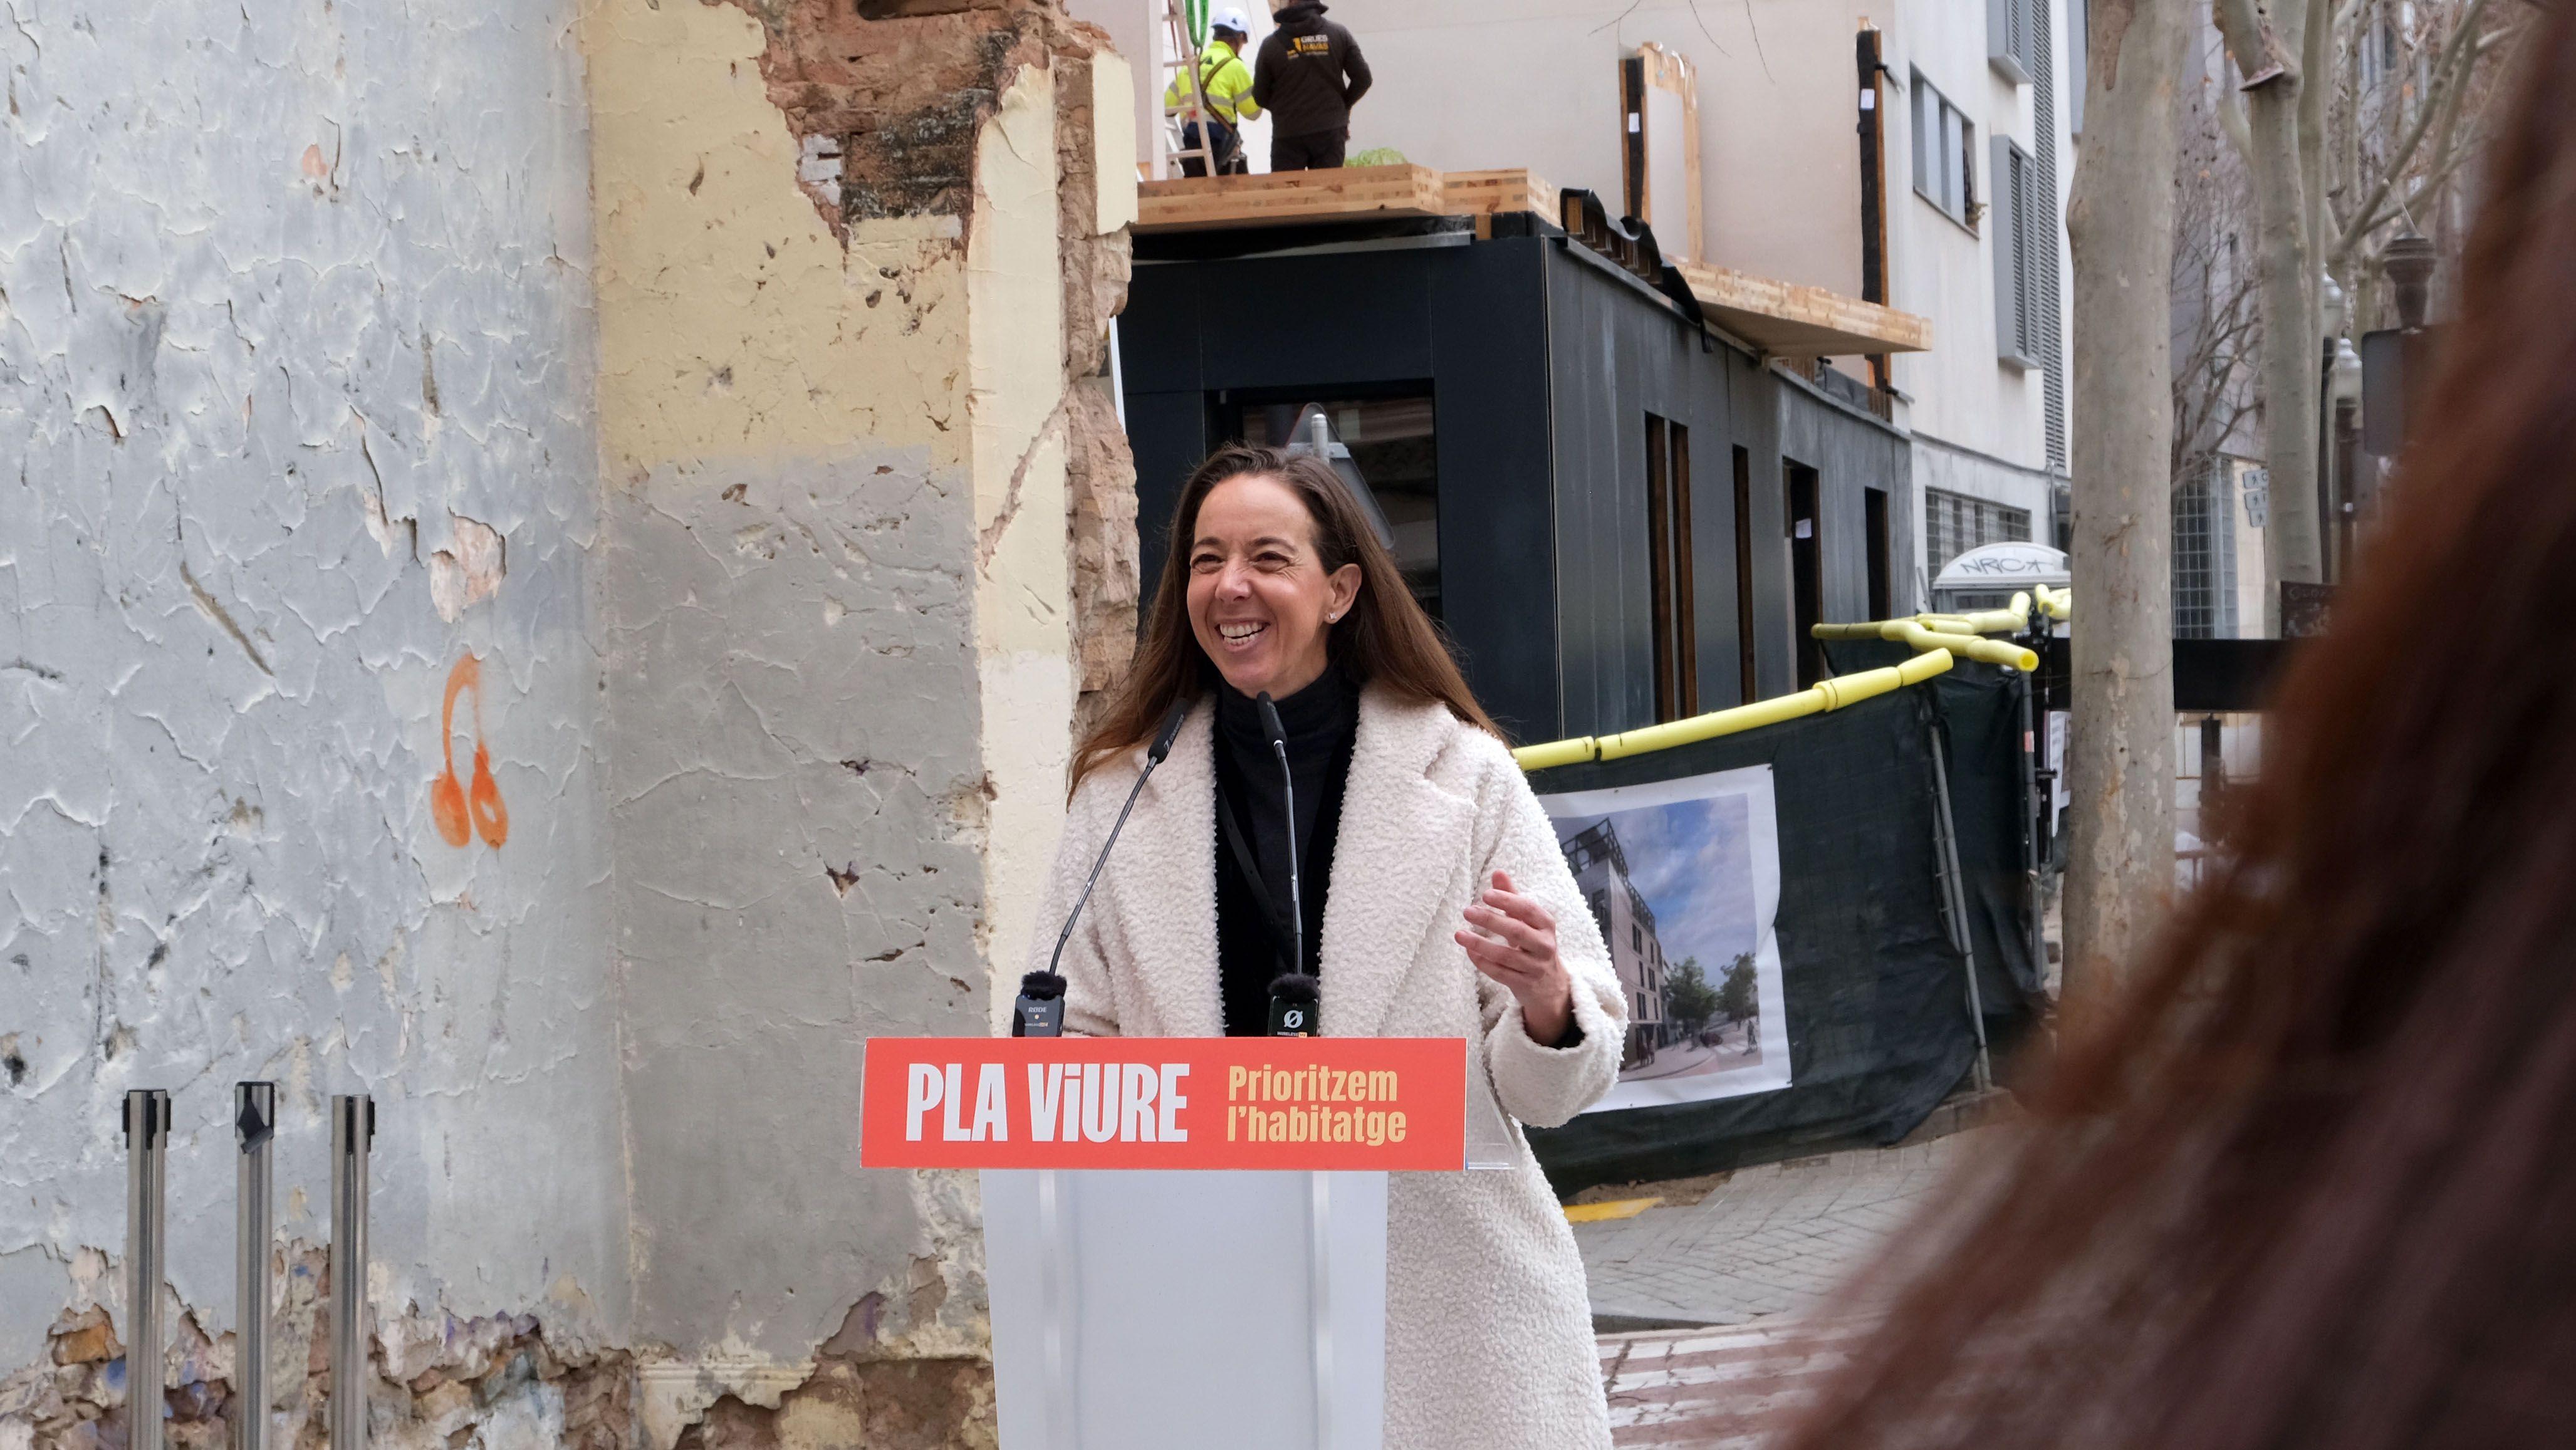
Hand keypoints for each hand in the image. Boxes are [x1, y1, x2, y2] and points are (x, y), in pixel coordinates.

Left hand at [1454, 870, 1575, 1045]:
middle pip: (1517, 931)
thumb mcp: (1528, 921)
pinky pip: (1500, 973)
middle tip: (1467, 911)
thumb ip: (1512, 898)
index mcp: (1547, 925)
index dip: (1507, 901)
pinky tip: (1469, 952)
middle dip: (1491, 920)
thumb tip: (1497, 872)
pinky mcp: (1524, 984)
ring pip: (1506, 955)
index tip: (1485, 894)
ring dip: (1480, 944)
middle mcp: (1544, 946)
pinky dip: (1483, 962)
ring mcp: (1535, 967)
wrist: (1550, 985)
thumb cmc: (1534, 944)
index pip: (1528, 909)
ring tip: (1459, 934)